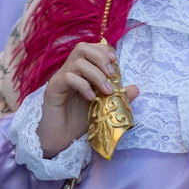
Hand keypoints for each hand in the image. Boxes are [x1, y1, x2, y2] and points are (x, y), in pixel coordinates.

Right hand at [38, 41, 138, 157]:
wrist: (61, 140)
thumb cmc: (79, 122)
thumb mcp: (103, 108)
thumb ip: (119, 97)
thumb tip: (136, 88)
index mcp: (80, 71)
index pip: (90, 48)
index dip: (103, 50)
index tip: (115, 62)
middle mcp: (68, 71)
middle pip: (82, 47)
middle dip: (100, 57)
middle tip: (111, 75)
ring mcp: (59, 79)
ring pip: (77, 62)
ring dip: (96, 74)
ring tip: (106, 91)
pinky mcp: (53, 90)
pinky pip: (68, 78)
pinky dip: (83, 86)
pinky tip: (91, 98)